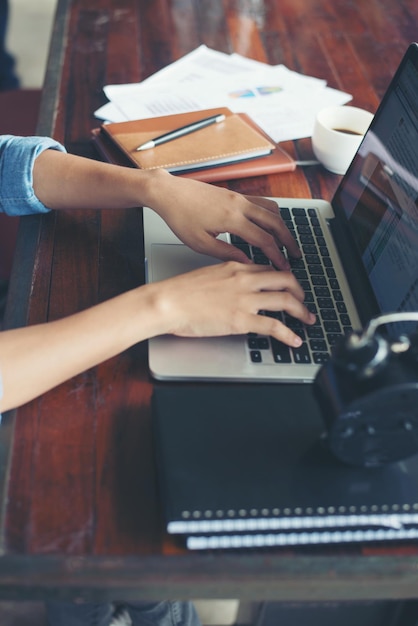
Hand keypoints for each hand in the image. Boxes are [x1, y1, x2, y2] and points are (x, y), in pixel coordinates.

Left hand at [145, 171, 299, 269]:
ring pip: (272, 210)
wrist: (169, 193)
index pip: (264, 240)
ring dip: (283, 226)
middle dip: (288, 241)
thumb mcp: (200, 243)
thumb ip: (226, 253)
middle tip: (296, 255)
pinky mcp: (235, 194)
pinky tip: (272, 225)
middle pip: (275, 223)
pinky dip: (272, 215)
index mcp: (232, 220)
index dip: (276, 256)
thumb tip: (247, 263)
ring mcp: (239, 197)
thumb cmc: (180, 218)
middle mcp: (240, 205)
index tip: (284, 267)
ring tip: (287, 241)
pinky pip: (263, 203)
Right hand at [148, 261, 314, 345]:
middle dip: (300, 292)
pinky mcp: (242, 320)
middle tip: (303, 301)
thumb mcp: (207, 275)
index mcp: (235, 267)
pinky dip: (289, 334)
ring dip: (302, 311)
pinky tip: (294, 339)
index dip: (283, 279)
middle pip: (285, 280)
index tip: (288, 287)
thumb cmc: (179, 293)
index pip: (268, 270)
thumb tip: (233, 290)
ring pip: (285, 300)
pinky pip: (274, 326)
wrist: (167, 303)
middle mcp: (245, 280)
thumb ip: (225, 280)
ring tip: (308, 319)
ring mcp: (245, 300)